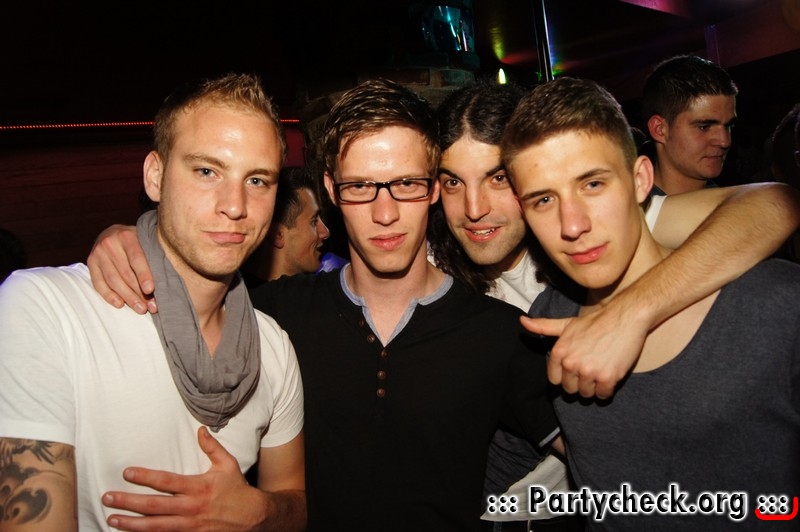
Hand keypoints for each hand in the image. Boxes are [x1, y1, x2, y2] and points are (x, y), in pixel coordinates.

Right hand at [87, 224, 156, 313]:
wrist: (113, 232)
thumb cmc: (137, 240)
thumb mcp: (145, 240)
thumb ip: (152, 255)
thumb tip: (165, 283)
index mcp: (126, 235)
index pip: (136, 258)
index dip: (144, 275)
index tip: (150, 290)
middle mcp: (109, 243)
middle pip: (125, 273)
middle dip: (139, 292)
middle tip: (150, 306)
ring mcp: (98, 253)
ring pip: (113, 280)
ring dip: (127, 297)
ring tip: (140, 309)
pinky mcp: (91, 263)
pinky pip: (98, 283)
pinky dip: (109, 296)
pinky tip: (120, 304)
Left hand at [102, 427, 266, 530]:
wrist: (254, 518)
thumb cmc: (238, 489)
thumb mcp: (228, 464)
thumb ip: (212, 447)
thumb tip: (199, 430)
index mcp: (199, 486)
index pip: (167, 481)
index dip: (145, 477)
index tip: (127, 473)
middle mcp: (191, 507)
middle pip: (154, 506)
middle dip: (128, 502)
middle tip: (108, 498)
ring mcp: (190, 526)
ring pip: (155, 527)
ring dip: (131, 524)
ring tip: (112, 519)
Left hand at [521, 303, 647, 398]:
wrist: (625, 318)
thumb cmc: (595, 322)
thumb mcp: (566, 324)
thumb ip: (543, 326)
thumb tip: (522, 321)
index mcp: (559, 352)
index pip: (555, 380)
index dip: (566, 377)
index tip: (576, 370)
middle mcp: (571, 363)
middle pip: (570, 389)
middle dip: (580, 383)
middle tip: (590, 370)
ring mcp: (589, 371)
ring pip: (586, 394)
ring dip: (593, 387)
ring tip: (600, 371)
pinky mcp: (607, 377)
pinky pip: (603, 395)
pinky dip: (606, 390)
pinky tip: (610, 377)